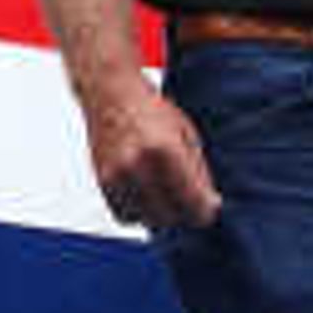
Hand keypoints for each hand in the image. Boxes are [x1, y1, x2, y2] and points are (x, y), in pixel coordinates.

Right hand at [85, 74, 219, 238]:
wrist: (110, 92)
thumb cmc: (150, 109)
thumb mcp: (186, 134)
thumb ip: (199, 174)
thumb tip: (210, 208)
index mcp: (164, 149)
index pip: (193, 204)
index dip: (205, 210)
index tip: (209, 206)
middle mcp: (137, 164)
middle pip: (172, 217)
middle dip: (184, 212)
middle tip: (187, 197)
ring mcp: (117, 175)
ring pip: (148, 220)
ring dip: (161, 213)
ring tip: (165, 189)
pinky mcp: (103, 182)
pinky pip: (127, 216)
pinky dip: (140, 211)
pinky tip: (146, 189)